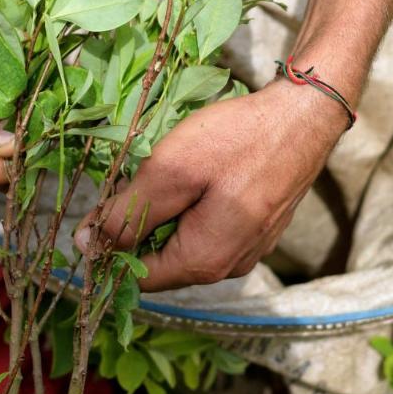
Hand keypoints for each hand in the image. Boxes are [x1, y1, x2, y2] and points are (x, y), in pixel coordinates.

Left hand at [78, 79, 351, 291]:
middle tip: (138, 175)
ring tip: (171, 170)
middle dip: (140, 225)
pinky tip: (200, 173)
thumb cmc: (237, 140)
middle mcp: (228, 267)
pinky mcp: (260, 228)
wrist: (305, 115)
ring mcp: (249, 249)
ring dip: (168, 213)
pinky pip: (211, 229)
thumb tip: (86, 246)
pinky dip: (194, 207)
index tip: (100, 206)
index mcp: (203, 262)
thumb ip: (125, 213)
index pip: (135, 277)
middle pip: (161, 261)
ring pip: (186, 243)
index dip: (108, 247)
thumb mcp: (169, 171)